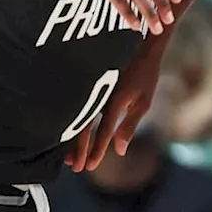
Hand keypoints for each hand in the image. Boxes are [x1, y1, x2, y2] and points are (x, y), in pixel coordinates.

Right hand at [65, 49, 162, 171]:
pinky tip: (66, 133)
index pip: (102, 131)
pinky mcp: (87, 80)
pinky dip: (70, 121)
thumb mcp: (143, 101)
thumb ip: (129, 125)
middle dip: (79, 149)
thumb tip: (120, 151)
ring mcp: (91, 87)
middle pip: (84, 126)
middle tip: (76, 168)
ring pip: (75, 116)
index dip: (96, 150)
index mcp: (114, 100)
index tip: (89, 167)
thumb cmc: (144, 74)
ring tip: (67, 158)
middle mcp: (99, 94)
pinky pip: (76, 104)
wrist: (139, 43)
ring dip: (71, 138)